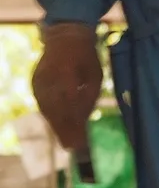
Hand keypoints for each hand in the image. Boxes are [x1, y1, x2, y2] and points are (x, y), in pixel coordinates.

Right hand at [32, 24, 101, 156]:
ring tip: (66, 142)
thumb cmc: (86, 58)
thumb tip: (83, 122)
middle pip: (56, 110)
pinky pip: (42, 103)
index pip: (70, 105)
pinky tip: (57, 127)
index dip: (74, 125)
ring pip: (47, 109)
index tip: (81, 141)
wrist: (64, 38)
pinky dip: (50, 116)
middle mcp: (49, 79)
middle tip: (73, 148)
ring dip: (56, 126)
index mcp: (67, 74)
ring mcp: (39, 81)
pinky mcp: (34, 83)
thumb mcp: (95, 76)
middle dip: (65, 130)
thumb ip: (89, 97)